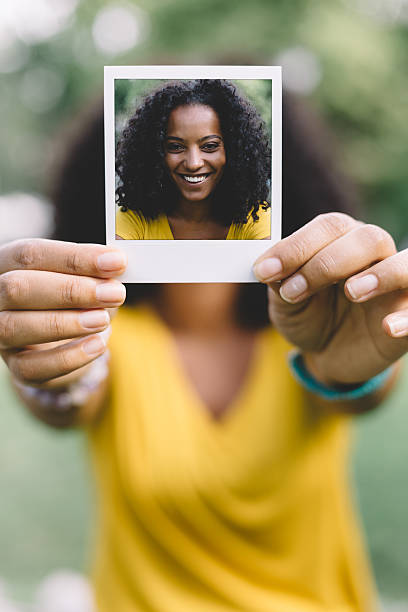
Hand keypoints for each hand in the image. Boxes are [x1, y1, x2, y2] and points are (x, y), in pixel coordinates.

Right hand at [0, 239, 125, 386]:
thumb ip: (96, 272)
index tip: (116, 262)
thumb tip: (115, 264)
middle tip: (114, 293)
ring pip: (15, 327)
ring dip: (66, 323)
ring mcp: (1, 333)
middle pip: (18, 288)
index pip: (31, 254)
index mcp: (8, 263)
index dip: (75, 257)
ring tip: (103, 319)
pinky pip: (31, 366)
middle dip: (70, 290)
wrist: (69, 339)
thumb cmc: (75, 298)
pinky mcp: (16, 366)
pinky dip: (68, 357)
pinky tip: (97, 345)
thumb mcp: (87, 278)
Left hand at [253, 213, 407, 385]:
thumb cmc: (311, 317)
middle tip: (293, 291)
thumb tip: (269, 270)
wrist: (328, 356)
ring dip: (383, 273)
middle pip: (367, 238)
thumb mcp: (287, 304)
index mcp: (341, 240)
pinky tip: (388, 327)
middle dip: (325, 263)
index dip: (296, 246)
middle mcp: (375, 255)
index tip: (265, 271)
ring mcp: (397, 286)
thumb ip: (281, 285)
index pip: (328, 227)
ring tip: (352, 292)